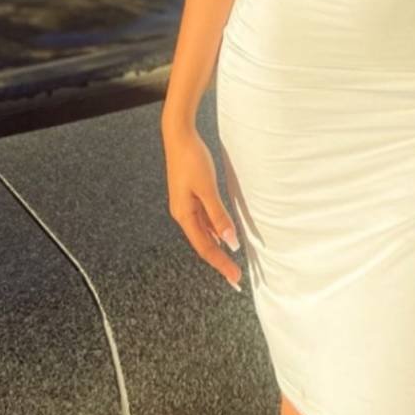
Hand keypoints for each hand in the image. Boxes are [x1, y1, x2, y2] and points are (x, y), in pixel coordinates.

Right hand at [161, 121, 242, 290]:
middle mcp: (183, 214)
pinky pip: (204, 220)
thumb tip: (230, 242)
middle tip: (235, 277)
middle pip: (203, 244)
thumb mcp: (208, 188)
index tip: (234, 278)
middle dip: (220, 261)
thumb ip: (219, 216)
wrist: (179, 136)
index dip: (220, 264)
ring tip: (231, 261)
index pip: (205, 248)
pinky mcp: (190, 197)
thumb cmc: (192, 159)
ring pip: (204, 233)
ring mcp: (185, 206)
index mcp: (184, 215)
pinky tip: (223, 235)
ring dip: (218, 247)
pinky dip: (215, 231)